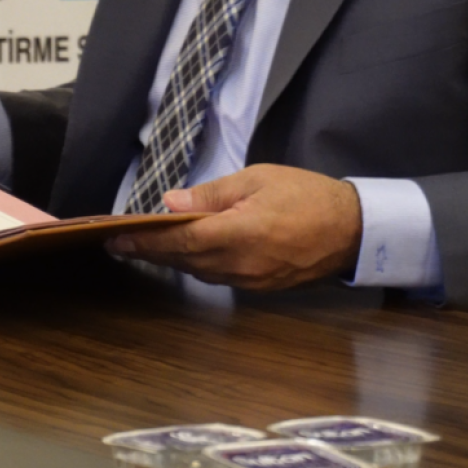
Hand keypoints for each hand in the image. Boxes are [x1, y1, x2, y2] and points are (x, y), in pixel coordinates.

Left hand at [110, 164, 362, 289]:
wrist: (351, 231)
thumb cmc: (305, 195)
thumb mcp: (257, 179)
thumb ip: (213, 195)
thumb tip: (173, 203)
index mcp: (238, 234)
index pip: (180, 242)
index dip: (145, 241)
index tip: (115, 238)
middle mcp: (240, 265)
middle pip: (184, 261)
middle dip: (150, 251)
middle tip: (120, 241)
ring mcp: (250, 282)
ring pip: (199, 271)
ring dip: (172, 259)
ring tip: (147, 244)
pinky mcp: (259, 288)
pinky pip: (218, 276)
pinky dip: (197, 264)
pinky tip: (187, 251)